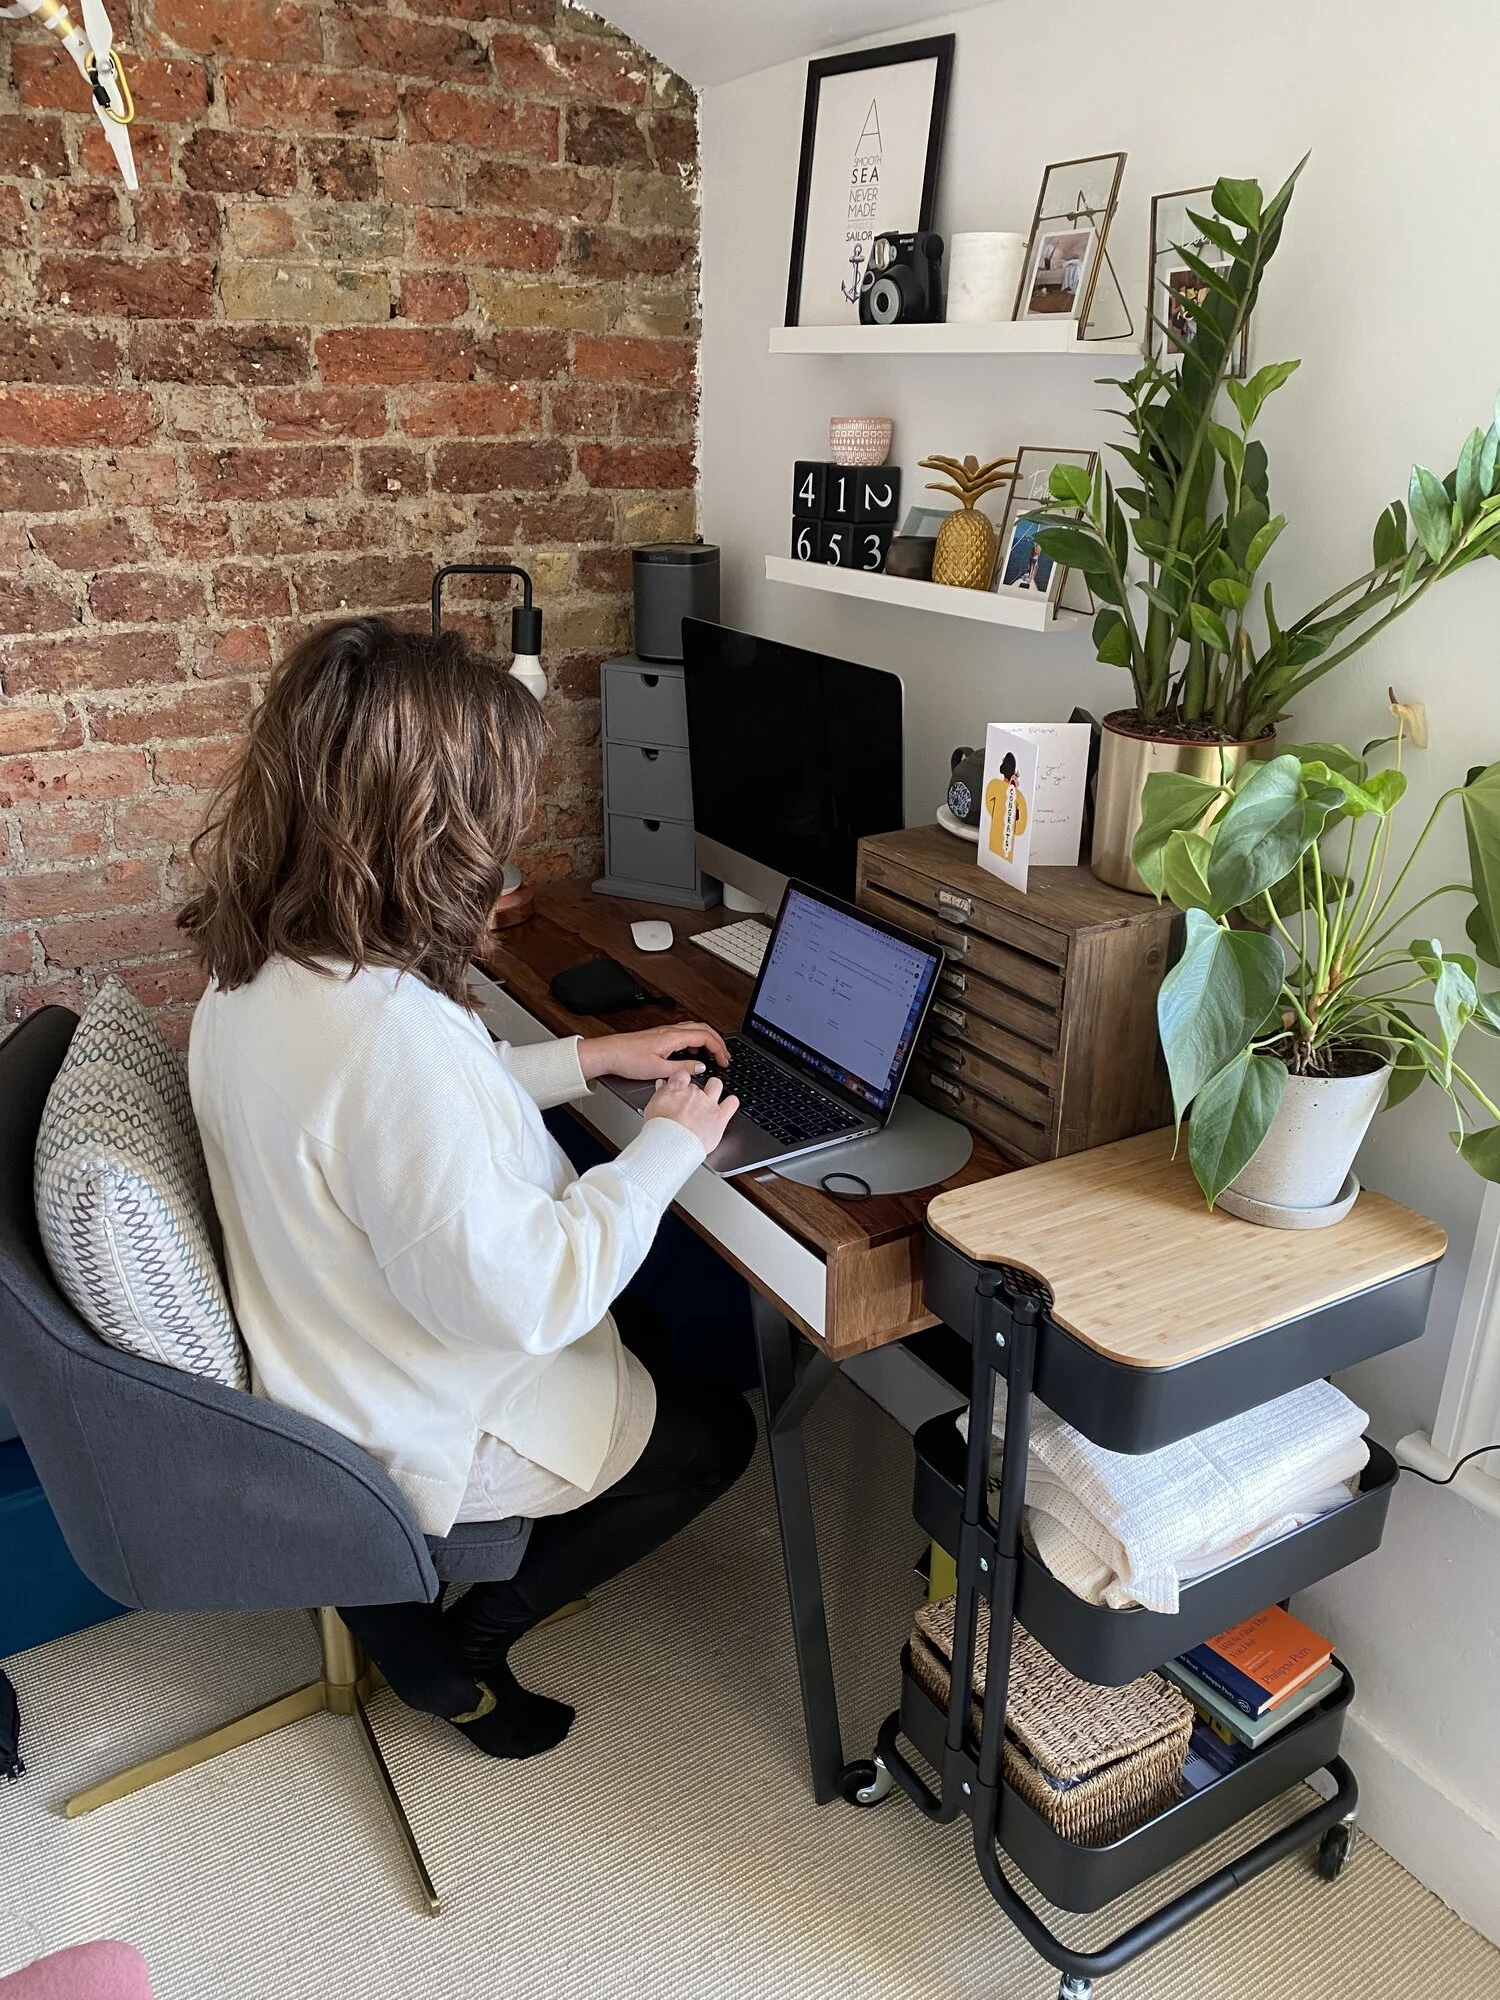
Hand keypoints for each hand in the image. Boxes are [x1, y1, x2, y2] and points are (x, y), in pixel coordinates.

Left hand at [577, 1021, 730, 1083]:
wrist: (609, 1053)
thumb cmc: (628, 1059)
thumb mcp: (658, 1070)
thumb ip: (682, 1069)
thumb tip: (701, 1068)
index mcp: (673, 1037)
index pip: (705, 1037)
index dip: (719, 1048)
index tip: (724, 1061)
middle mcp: (670, 1031)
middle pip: (703, 1029)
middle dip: (718, 1041)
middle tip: (725, 1056)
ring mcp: (665, 1032)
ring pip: (694, 1029)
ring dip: (708, 1039)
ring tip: (714, 1053)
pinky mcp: (660, 1036)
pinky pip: (685, 1033)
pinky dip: (696, 1041)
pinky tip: (693, 1052)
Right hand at [642, 1071, 739, 1152]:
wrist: (672, 1143)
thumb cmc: (660, 1130)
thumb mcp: (652, 1107)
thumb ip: (660, 1094)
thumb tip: (662, 1085)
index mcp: (677, 1089)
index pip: (681, 1075)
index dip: (681, 1081)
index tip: (680, 1087)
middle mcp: (694, 1094)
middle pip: (697, 1086)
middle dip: (694, 1093)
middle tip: (690, 1104)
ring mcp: (708, 1104)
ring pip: (716, 1085)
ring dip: (714, 1088)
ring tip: (711, 1097)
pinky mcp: (720, 1117)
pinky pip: (732, 1103)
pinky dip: (731, 1102)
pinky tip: (728, 1105)